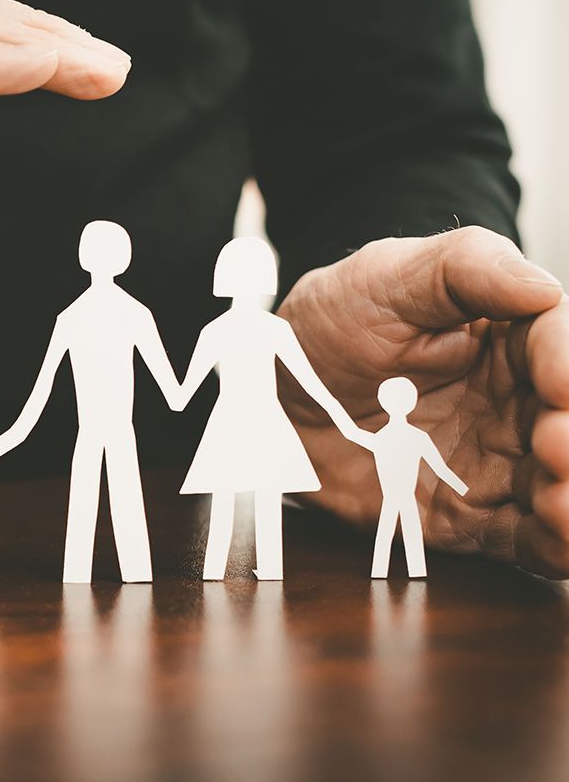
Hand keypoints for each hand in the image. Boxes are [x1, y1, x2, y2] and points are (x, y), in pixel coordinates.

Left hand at [278, 227, 568, 575]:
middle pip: (568, 423)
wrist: (276, 388)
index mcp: (513, 341)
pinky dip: (553, 547)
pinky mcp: (471, 517)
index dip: (567, 365)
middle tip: (554, 446)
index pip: (558, 349)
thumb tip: (542, 287)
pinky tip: (556, 539)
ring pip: (561, 487)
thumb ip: (465, 267)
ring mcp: (499, 464)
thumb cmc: (337, 319)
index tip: (559, 384)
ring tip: (558, 502)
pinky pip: (525, 543)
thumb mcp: (387, 274)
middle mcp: (519, 405)